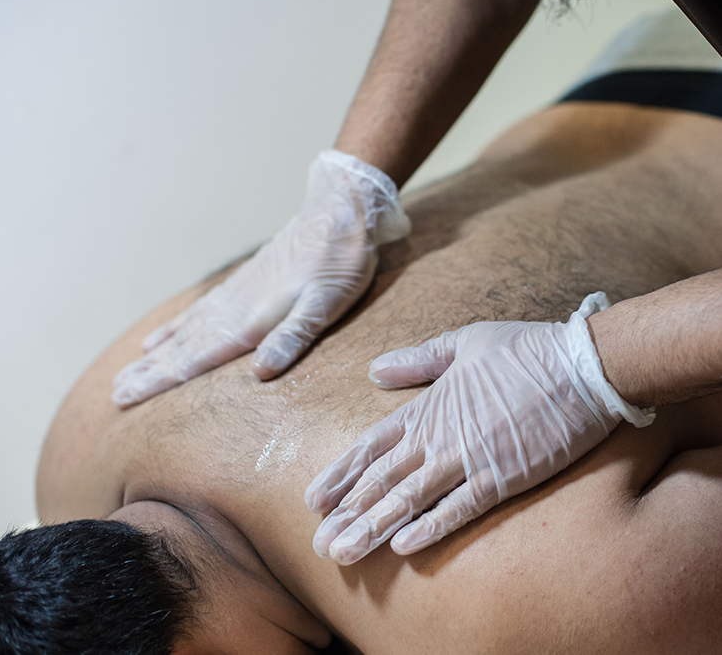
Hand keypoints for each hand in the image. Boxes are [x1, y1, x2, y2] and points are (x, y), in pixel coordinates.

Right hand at [112, 150, 410, 407]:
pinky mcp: (243, 283)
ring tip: (129, 369)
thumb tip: (259, 373)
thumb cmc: (339, 264)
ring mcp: (236, 294)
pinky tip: (163, 335)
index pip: (198, 358)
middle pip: (184, 346)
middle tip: (116, 393)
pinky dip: (176, 325)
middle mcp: (236, 308)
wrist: (338, 213)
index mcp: (253, 319)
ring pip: (186, 329)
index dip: (162, 379)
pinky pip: (199, 310)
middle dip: (150, 371)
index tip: (127, 398)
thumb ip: (293, 336)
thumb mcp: (327, 304)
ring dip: (157, 352)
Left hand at [305, 292, 653, 564]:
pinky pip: (460, 508)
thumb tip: (374, 369)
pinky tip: (403, 546)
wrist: (580, 364)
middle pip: (382, 479)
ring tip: (343, 553)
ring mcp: (470, 457)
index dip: (342, 474)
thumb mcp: (463, 342)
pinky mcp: (503, 476)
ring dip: (374, 527)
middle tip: (318, 543)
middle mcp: (440, 435)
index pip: (373, 445)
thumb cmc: (522, 350)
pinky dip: (431, 527)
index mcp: (428, 406)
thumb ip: (417, 359)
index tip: (314, 500)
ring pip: (410, 498)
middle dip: (348, 512)